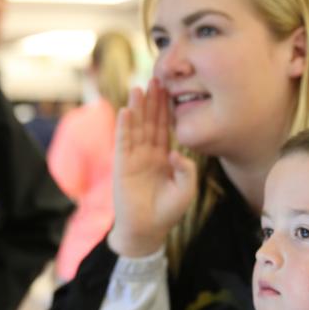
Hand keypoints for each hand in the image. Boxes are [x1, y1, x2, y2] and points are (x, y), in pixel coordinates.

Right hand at [107, 79, 197, 257]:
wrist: (146, 230)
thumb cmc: (167, 212)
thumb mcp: (186, 190)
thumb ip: (186, 169)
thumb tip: (175, 152)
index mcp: (164, 156)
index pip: (166, 127)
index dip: (167, 109)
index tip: (169, 89)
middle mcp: (148, 153)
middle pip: (150, 122)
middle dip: (153, 101)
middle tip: (155, 78)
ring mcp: (133, 158)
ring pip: (136, 128)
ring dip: (137, 108)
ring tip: (138, 88)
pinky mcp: (122, 166)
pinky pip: (123, 143)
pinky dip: (124, 127)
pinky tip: (125, 111)